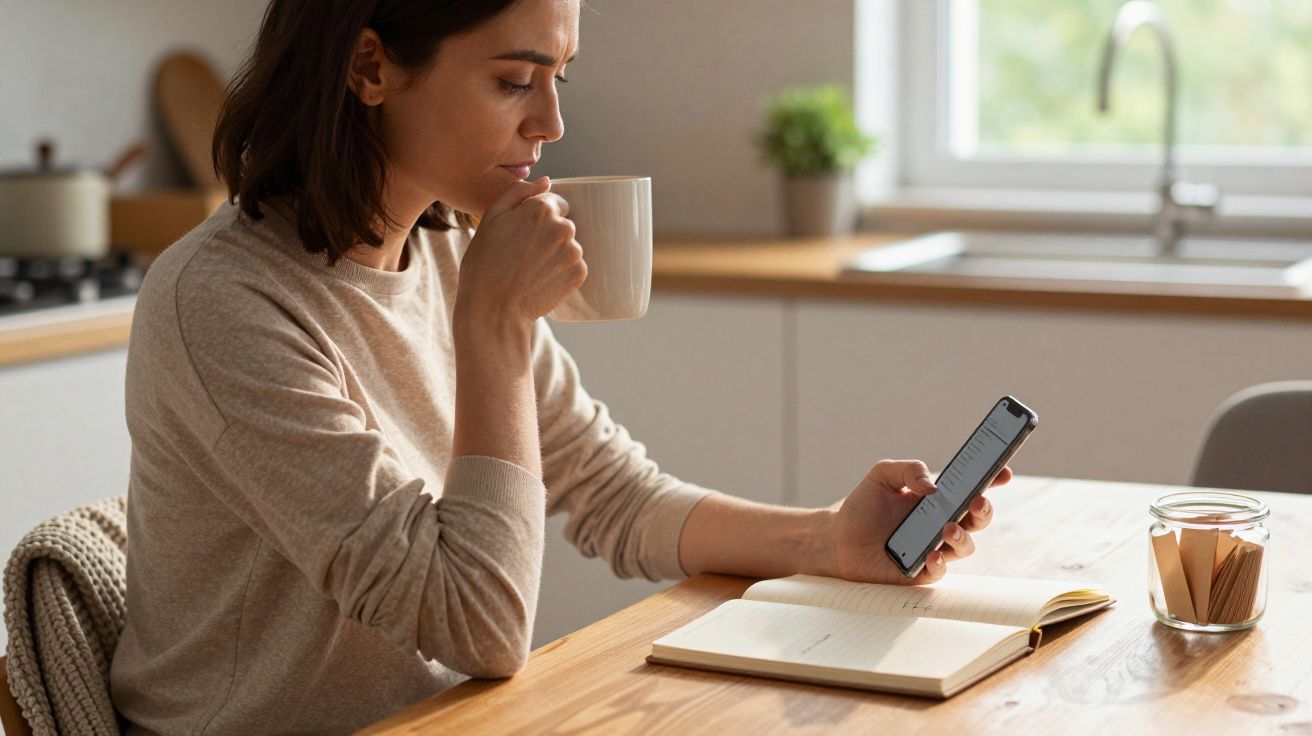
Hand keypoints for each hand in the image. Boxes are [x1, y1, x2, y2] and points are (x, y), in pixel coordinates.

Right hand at [455, 176, 585, 325]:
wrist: (493, 309)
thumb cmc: (485, 264)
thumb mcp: (490, 219)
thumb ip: (518, 192)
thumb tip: (546, 181)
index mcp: (541, 208)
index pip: (554, 202)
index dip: (537, 217)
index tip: (523, 233)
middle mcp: (563, 227)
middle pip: (563, 224)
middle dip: (548, 234)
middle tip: (523, 254)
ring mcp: (574, 251)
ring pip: (568, 246)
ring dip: (555, 253)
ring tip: (531, 269)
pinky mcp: (579, 274)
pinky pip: (574, 266)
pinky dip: (561, 272)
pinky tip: (541, 280)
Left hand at [823, 459, 1011, 585]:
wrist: (837, 540)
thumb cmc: (862, 508)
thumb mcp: (881, 476)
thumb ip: (907, 469)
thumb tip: (931, 485)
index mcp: (938, 498)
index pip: (971, 487)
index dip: (992, 479)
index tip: (1003, 471)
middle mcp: (941, 522)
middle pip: (977, 518)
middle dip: (984, 509)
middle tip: (978, 500)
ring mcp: (934, 547)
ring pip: (965, 546)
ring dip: (963, 537)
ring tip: (949, 527)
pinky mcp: (921, 571)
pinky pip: (940, 570)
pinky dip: (939, 562)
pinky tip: (931, 553)